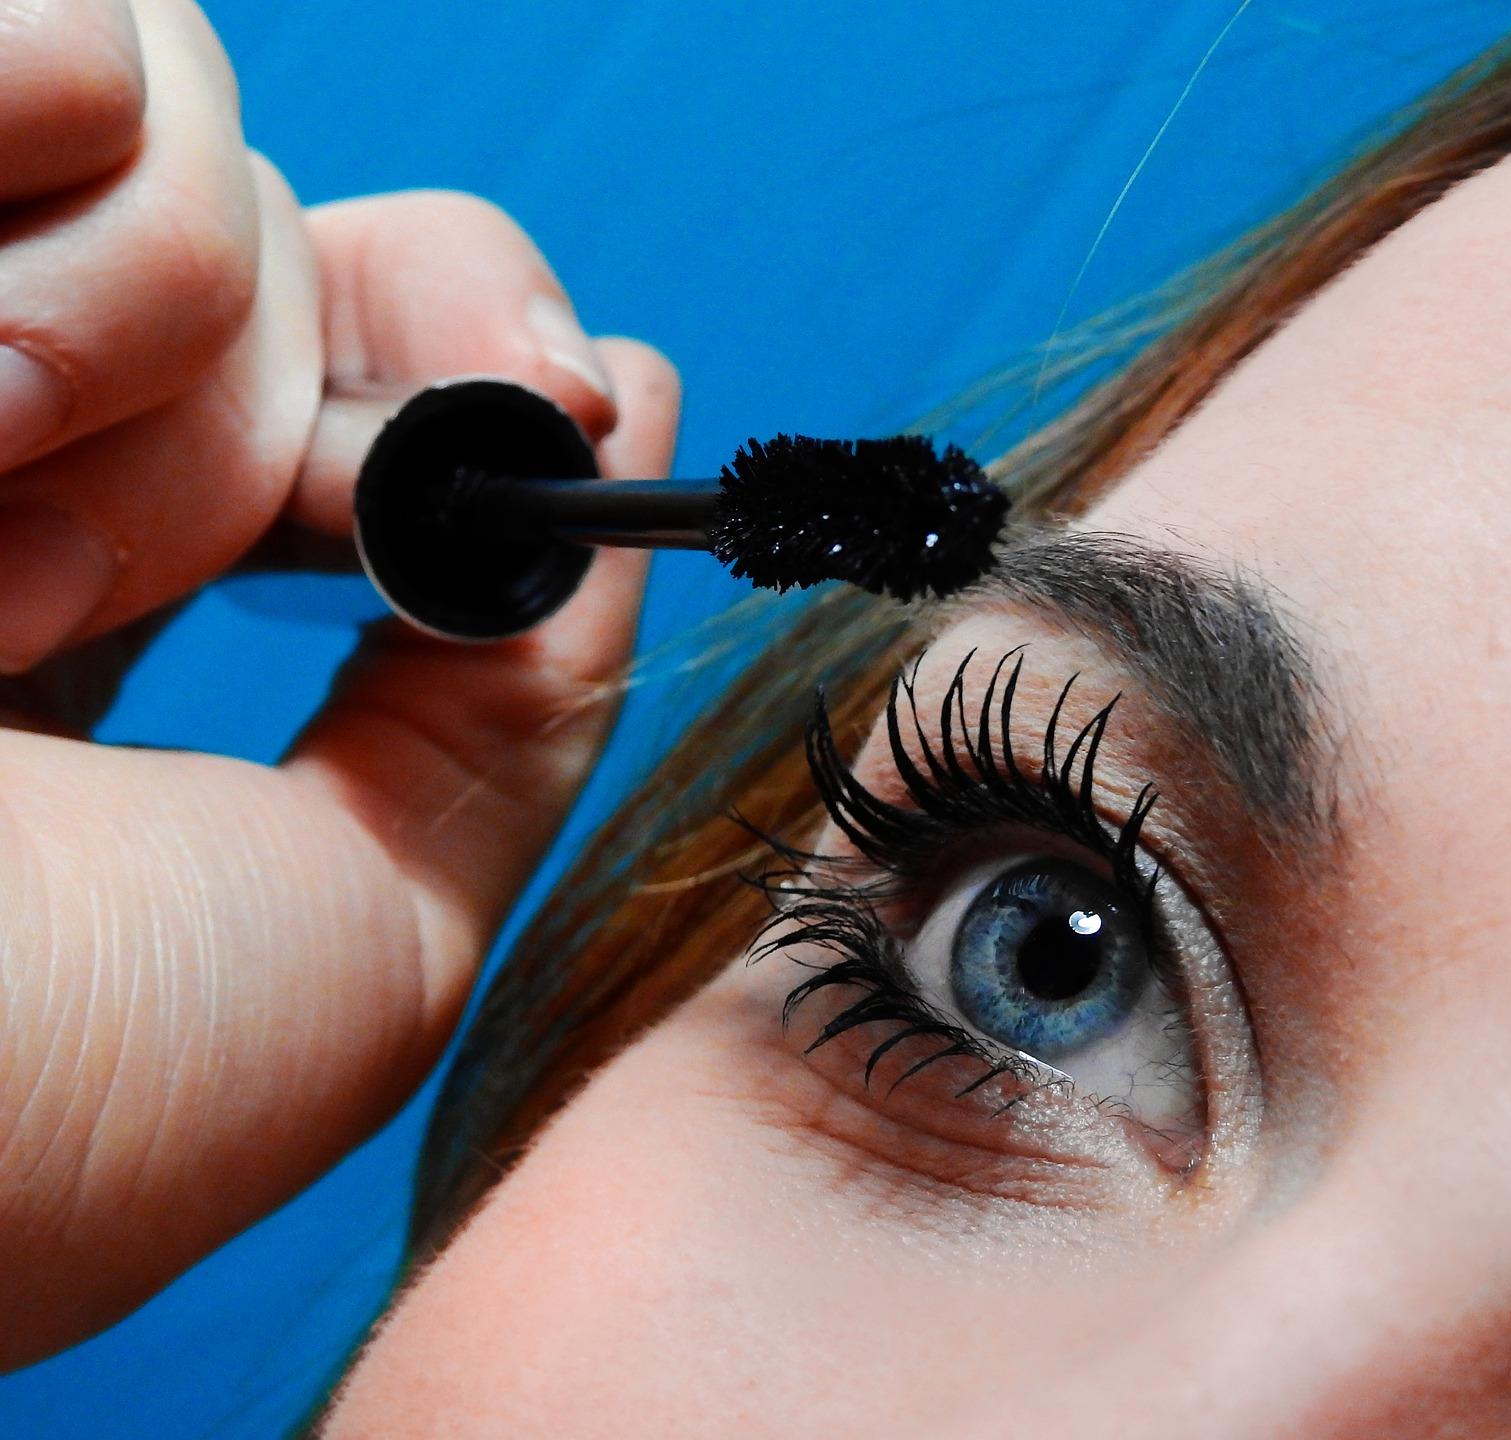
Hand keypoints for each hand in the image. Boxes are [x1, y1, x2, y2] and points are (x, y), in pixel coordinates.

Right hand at [0, 0, 679, 1368]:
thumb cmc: (55, 1106)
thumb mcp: (370, 928)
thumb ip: (518, 688)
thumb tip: (630, 404)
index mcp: (66, 583)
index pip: (311, 351)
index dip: (466, 348)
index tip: (576, 398)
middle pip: (265, 221)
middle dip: (351, 378)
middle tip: (298, 545)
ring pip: (164, 145)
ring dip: (174, 385)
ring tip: (5, 604)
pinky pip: (56, 50)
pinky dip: (77, 209)